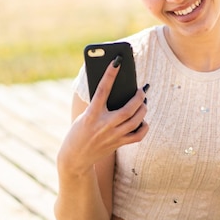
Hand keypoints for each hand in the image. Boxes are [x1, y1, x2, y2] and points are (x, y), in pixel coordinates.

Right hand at [57, 59, 147, 176]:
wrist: (75, 158)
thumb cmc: (79, 131)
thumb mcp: (84, 116)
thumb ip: (99, 105)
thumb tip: (119, 92)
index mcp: (91, 114)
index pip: (102, 90)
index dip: (110, 74)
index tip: (117, 61)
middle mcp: (103, 125)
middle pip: (127, 109)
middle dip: (138, 97)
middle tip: (142, 89)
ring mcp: (112, 136)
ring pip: (135, 121)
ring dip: (143, 109)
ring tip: (144, 102)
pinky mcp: (118, 144)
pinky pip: (137, 136)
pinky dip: (144, 127)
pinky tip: (143, 120)